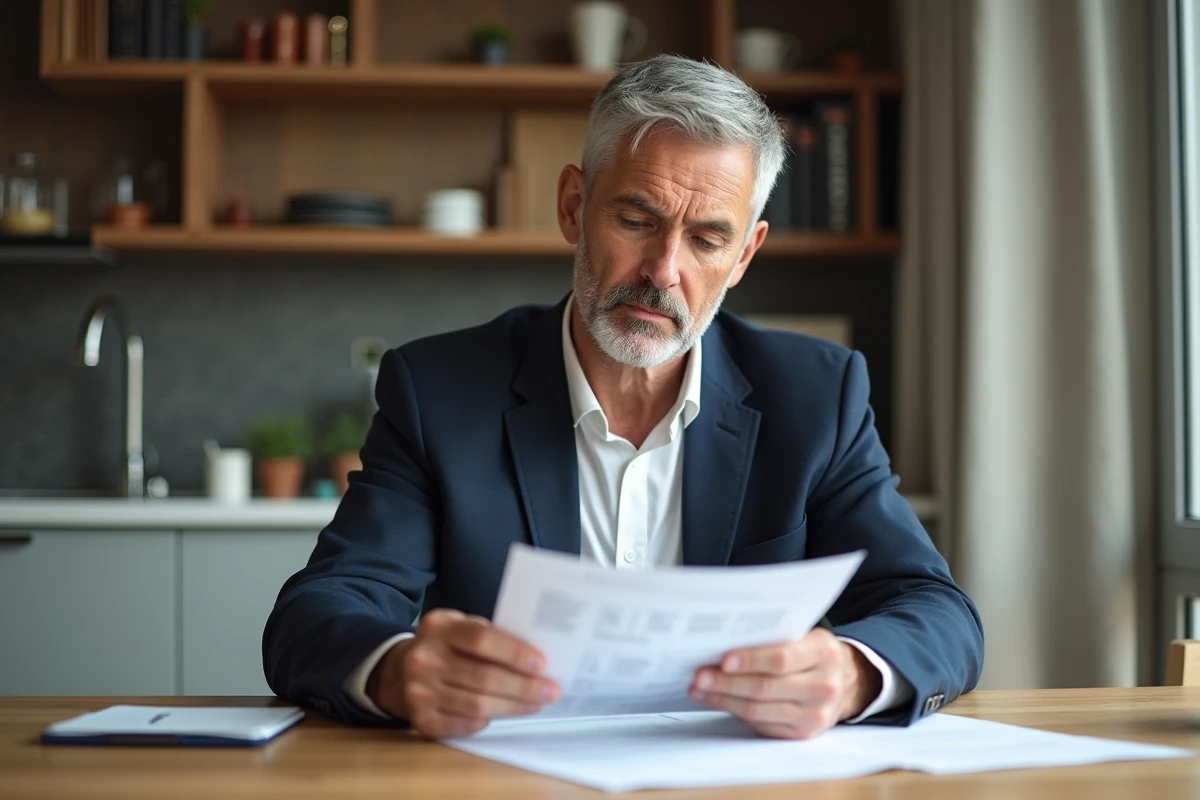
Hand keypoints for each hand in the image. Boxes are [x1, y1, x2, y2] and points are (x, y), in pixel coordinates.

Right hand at [366, 609, 559, 737]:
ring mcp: (419, 691)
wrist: (399, 671)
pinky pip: (465, 724)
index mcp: (438, 627)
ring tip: (535, 703)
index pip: (481, 640)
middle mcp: (423, 658)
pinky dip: (488, 721)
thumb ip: (490, 636)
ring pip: (477, 705)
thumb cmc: (445, 646)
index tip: (542, 664)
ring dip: (513, 706)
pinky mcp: (421, 720)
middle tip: (550, 690)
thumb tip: (535, 659)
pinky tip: (504, 713)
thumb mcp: (460, 627)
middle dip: (523, 686)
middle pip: (483, 677)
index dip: (514, 653)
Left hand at [688, 627, 880, 739]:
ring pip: (758, 710)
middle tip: (700, 675)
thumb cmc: (813, 654)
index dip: (750, 660)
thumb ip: (773, 639)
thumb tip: (724, 645)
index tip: (723, 660)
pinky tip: (717, 700)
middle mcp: (823, 687)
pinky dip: (735, 712)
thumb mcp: (804, 636)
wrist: (844, 682)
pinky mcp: (802, 734)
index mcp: (824, 653)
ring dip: (723, 699)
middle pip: (765, 688)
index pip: (781, 659)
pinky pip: (761, 724)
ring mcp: (814, 715)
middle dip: (727, 683)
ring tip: (700, 689)